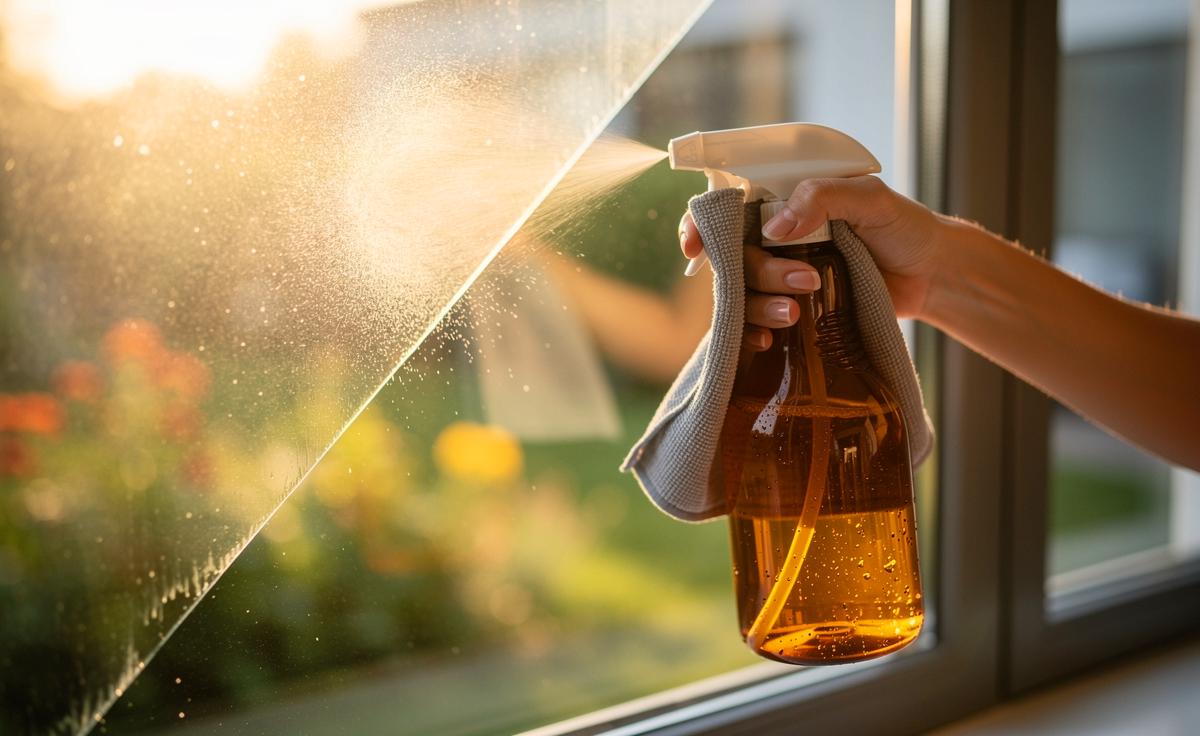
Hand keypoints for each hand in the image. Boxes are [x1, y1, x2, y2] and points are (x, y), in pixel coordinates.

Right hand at [680, 176, 942, 349]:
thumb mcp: (869, 198)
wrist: (933, 275)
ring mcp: (781, 279)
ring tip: (795, 315)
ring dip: (759, 307)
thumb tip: (773, 228)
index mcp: (784, 205)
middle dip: (759, 273)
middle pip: (733, 259)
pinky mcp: (793, 311)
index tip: (696, 247)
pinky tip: (771, 341)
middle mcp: (773, 241)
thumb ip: (822, 198)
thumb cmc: (904, 227)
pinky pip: (756, 325)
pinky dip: (755, 334)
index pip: (727, 211)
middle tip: (805, 280)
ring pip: (741, 296)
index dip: (702, 226)